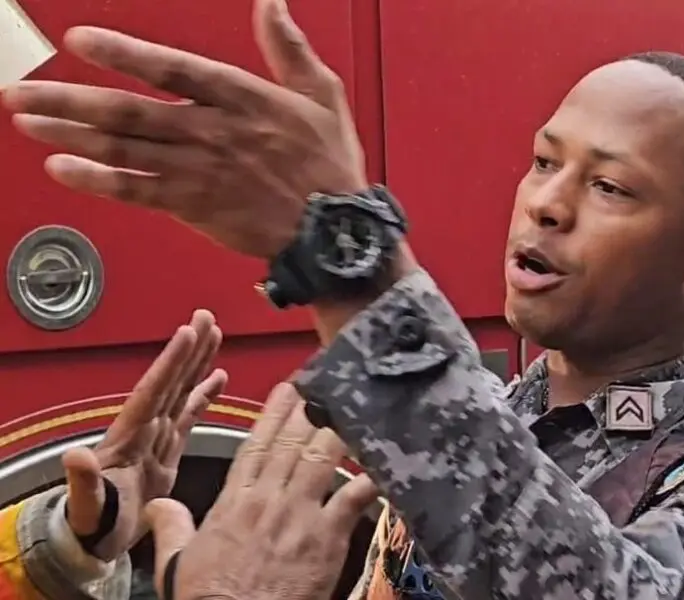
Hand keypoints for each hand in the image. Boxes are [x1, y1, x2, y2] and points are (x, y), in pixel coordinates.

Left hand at [2, 0, 366, 258]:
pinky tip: (61, 167)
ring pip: (122, 150)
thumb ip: (289, 47)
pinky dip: (95, 180)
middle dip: (69, 99)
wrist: (335, 232)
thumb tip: (272, 3)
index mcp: (242, 99)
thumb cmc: (330, 165)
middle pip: (128, 112)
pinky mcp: (194, 207)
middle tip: (21, 91)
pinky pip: (135, 192)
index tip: (80, 39)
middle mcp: (212, 133)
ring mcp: (199, 172)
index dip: (123, 53)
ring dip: (69, 134)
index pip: (172, 68)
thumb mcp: (322, 95)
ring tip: (27, 119)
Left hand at [63, 310, 226, 561]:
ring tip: (215, 332)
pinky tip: (219, 375)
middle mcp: (145, 431)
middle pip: (171, 382)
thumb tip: (77, 456)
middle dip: (189, 350)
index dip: (171, 363)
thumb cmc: (94, 525)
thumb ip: (84, 482)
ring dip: (198, 362)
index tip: (188, 333)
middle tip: (205, 317)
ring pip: (182, 392)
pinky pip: (189, 414)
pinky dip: (204, 394)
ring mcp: (157, 439)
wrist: (99, 541)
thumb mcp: (88, 507)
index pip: (154, 392)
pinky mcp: (169, 452)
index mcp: (130, 438)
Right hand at [143, 383, 378, 599]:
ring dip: (339, 430)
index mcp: (233, 503)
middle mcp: (268, 500)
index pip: (255, 447)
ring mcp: (299, 515)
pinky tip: (384, 459)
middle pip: (291, 443)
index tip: (287, 389)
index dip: (273, 414)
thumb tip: (155, 504)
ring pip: (322, 459)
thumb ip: (171, 526)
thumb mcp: (177, 562)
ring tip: (356, 404)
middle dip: (309, 409)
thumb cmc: (208, 599)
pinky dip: (370, 477)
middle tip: (327, 382)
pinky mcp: (327, 536)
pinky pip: (354, 497)